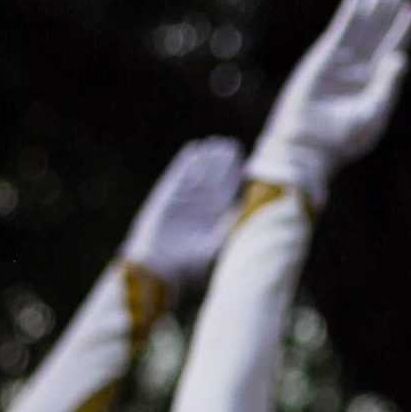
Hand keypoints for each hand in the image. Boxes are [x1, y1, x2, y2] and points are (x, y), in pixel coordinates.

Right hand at [120, 137, 245, 286]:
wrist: (159, 267)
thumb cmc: (190, 265)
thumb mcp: (217, 245)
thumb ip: (231, 228)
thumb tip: (251, 213)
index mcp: (213, 219)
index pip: (226, 193)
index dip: (234, 177)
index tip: (246, 162)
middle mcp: (198, 208)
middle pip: (212, 180)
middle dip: (221, 164)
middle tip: (231, 146)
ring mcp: (182, 201)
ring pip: (196, 175)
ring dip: (206, 160)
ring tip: (216, 144)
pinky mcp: (166, 197)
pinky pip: (177, 176)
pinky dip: (186, 163)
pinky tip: (195, 149)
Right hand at [245, 0, 410, 198]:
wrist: (308, 144)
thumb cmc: (342, 139)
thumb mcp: (373, 113)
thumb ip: (388, 85)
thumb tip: (403, 57)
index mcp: (376, 85)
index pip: (394, 49)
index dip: (404, 29)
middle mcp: (360, 70)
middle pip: (379, 33)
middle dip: (389, 10)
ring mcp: (342, 62)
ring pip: (362, 27)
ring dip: (373, 7)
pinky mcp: (324, 57)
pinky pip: (340, 29)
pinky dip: (350, 12)